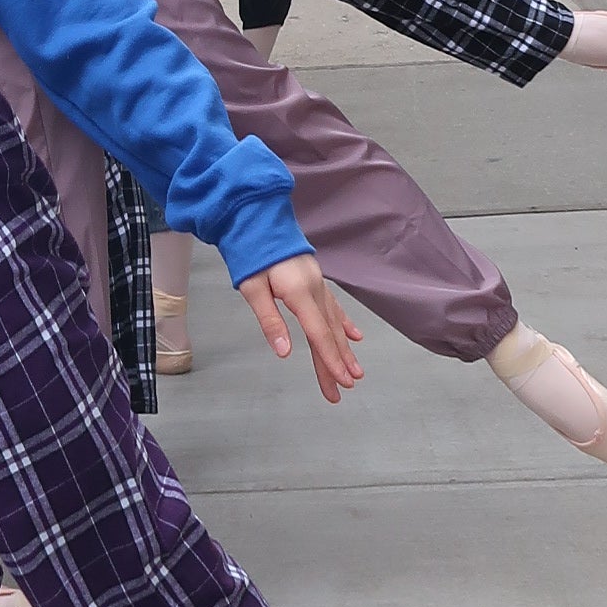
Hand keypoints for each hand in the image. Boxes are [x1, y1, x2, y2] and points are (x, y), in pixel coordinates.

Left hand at [239, 255, 363, 402]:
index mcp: (298, 292)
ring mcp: (317, 284)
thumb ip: (269, 320)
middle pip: (328, 333)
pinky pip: (333, 306)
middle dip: (337, 363)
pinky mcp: (315, 280)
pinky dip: (344, 323)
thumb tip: (284, 352)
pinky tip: (354, 337)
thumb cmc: (251, 252)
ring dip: (344, 348)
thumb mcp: (252, 287)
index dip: (330, 360)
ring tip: (355, 371)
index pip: (318, 334)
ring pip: (334, 322)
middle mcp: (314, 289)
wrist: (257, 217)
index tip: (341, 381)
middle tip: (346, 389)